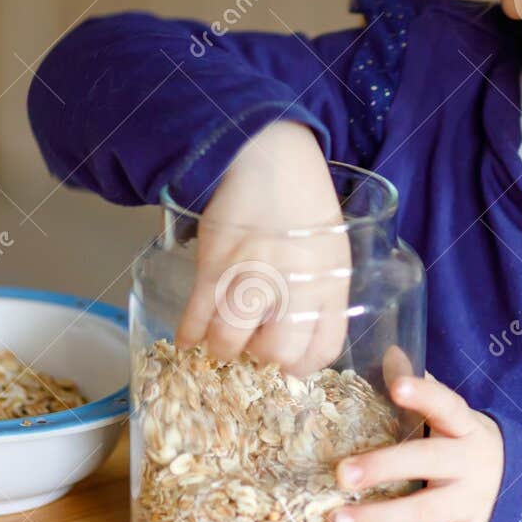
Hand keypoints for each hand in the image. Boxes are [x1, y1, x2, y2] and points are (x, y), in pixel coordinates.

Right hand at [175, 121, 351, 376]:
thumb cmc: (304, 202)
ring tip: (221, 340)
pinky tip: (189, 339)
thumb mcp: (331, 248)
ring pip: (230, 342)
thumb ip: (319, 292)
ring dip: (222, 349)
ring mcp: (253, 276)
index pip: (324, 350)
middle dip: (261, 360)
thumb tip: (296, 334)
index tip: (287, 365)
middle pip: (277, 355)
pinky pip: (197, 317)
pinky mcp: (215, 265)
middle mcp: (296, 285)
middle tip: (252, 347)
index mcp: (332, 282)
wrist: (267, 155)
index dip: (302, 366)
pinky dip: (189, 334)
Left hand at [329, 347, 503, 521]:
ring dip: (380, 519)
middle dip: (385, 468)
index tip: (398, 384)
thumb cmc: (463, 445)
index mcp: (466, 427)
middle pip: (429, 462)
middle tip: (341, 473)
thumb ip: (421, 390)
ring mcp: (471, 504)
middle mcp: (471, 465)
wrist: (516, 487)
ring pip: (426, 512)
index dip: (425, 395)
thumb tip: (387, 351)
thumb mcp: (451, 416)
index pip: (447, 406)